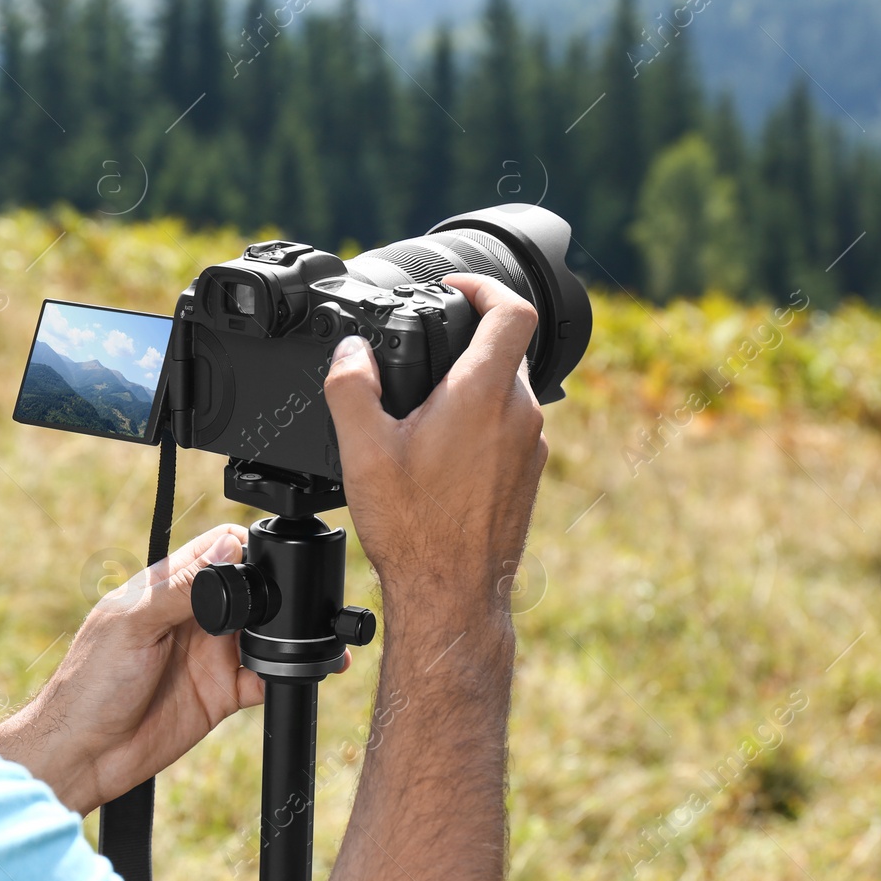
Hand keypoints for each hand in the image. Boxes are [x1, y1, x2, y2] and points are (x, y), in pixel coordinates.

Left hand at [0, 525, 345, 814]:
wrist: (82, 756)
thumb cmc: (89, 684)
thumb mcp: (134, 625)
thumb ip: (181, 588)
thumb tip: (228, 545)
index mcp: (169, 588)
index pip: (219, 550)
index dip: (248, 547)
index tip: (269, 559)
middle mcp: (195, 618)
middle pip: (251, 589)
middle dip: (278, 592)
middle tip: (296, 603)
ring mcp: (210, 655)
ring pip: (263, 633)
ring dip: (287, 633)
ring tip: (308, 636)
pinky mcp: (222, 694)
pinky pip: (264, 678)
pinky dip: (284, 673)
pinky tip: (294, 672)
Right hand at [323, 273, 547, 624]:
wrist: (452, 595)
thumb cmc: (414, 529)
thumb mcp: (362, 451)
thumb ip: (351, 388)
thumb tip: (350, 353)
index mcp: (483, 395)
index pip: (512, 310)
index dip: (485, 285)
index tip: (454, 288)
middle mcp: (519, 414)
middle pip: (507, 347)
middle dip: (467, 338)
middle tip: (425, 350)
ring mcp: (530, 446)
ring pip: (509, 389)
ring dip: (473, 383)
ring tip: (426, 406)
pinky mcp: (528, 474)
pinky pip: (510, 426)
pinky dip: (481, 421)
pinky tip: (442, 451)